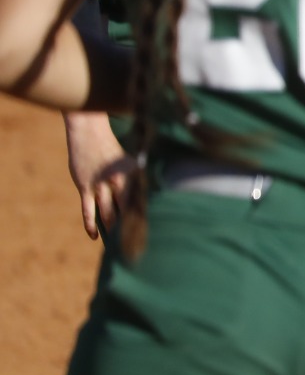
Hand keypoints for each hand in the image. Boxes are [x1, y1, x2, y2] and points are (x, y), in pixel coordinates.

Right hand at [63, 111, 134, 240]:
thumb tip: (142, 199)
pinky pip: (87, 210)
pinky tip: (94, 236)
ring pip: (108, 212)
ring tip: (115, 241)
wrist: (90, 133)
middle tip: (133, 240)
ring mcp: (100, 185)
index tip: (149, 231)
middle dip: (129, 225)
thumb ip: (133, 180)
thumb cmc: (110, 149)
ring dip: (111, 226)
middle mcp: (118, 181)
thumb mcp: (127, 162)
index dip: (144, 216)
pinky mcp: (85, 187)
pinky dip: (90, 224)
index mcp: (133, 175)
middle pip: (126, 209)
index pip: (141, 200)